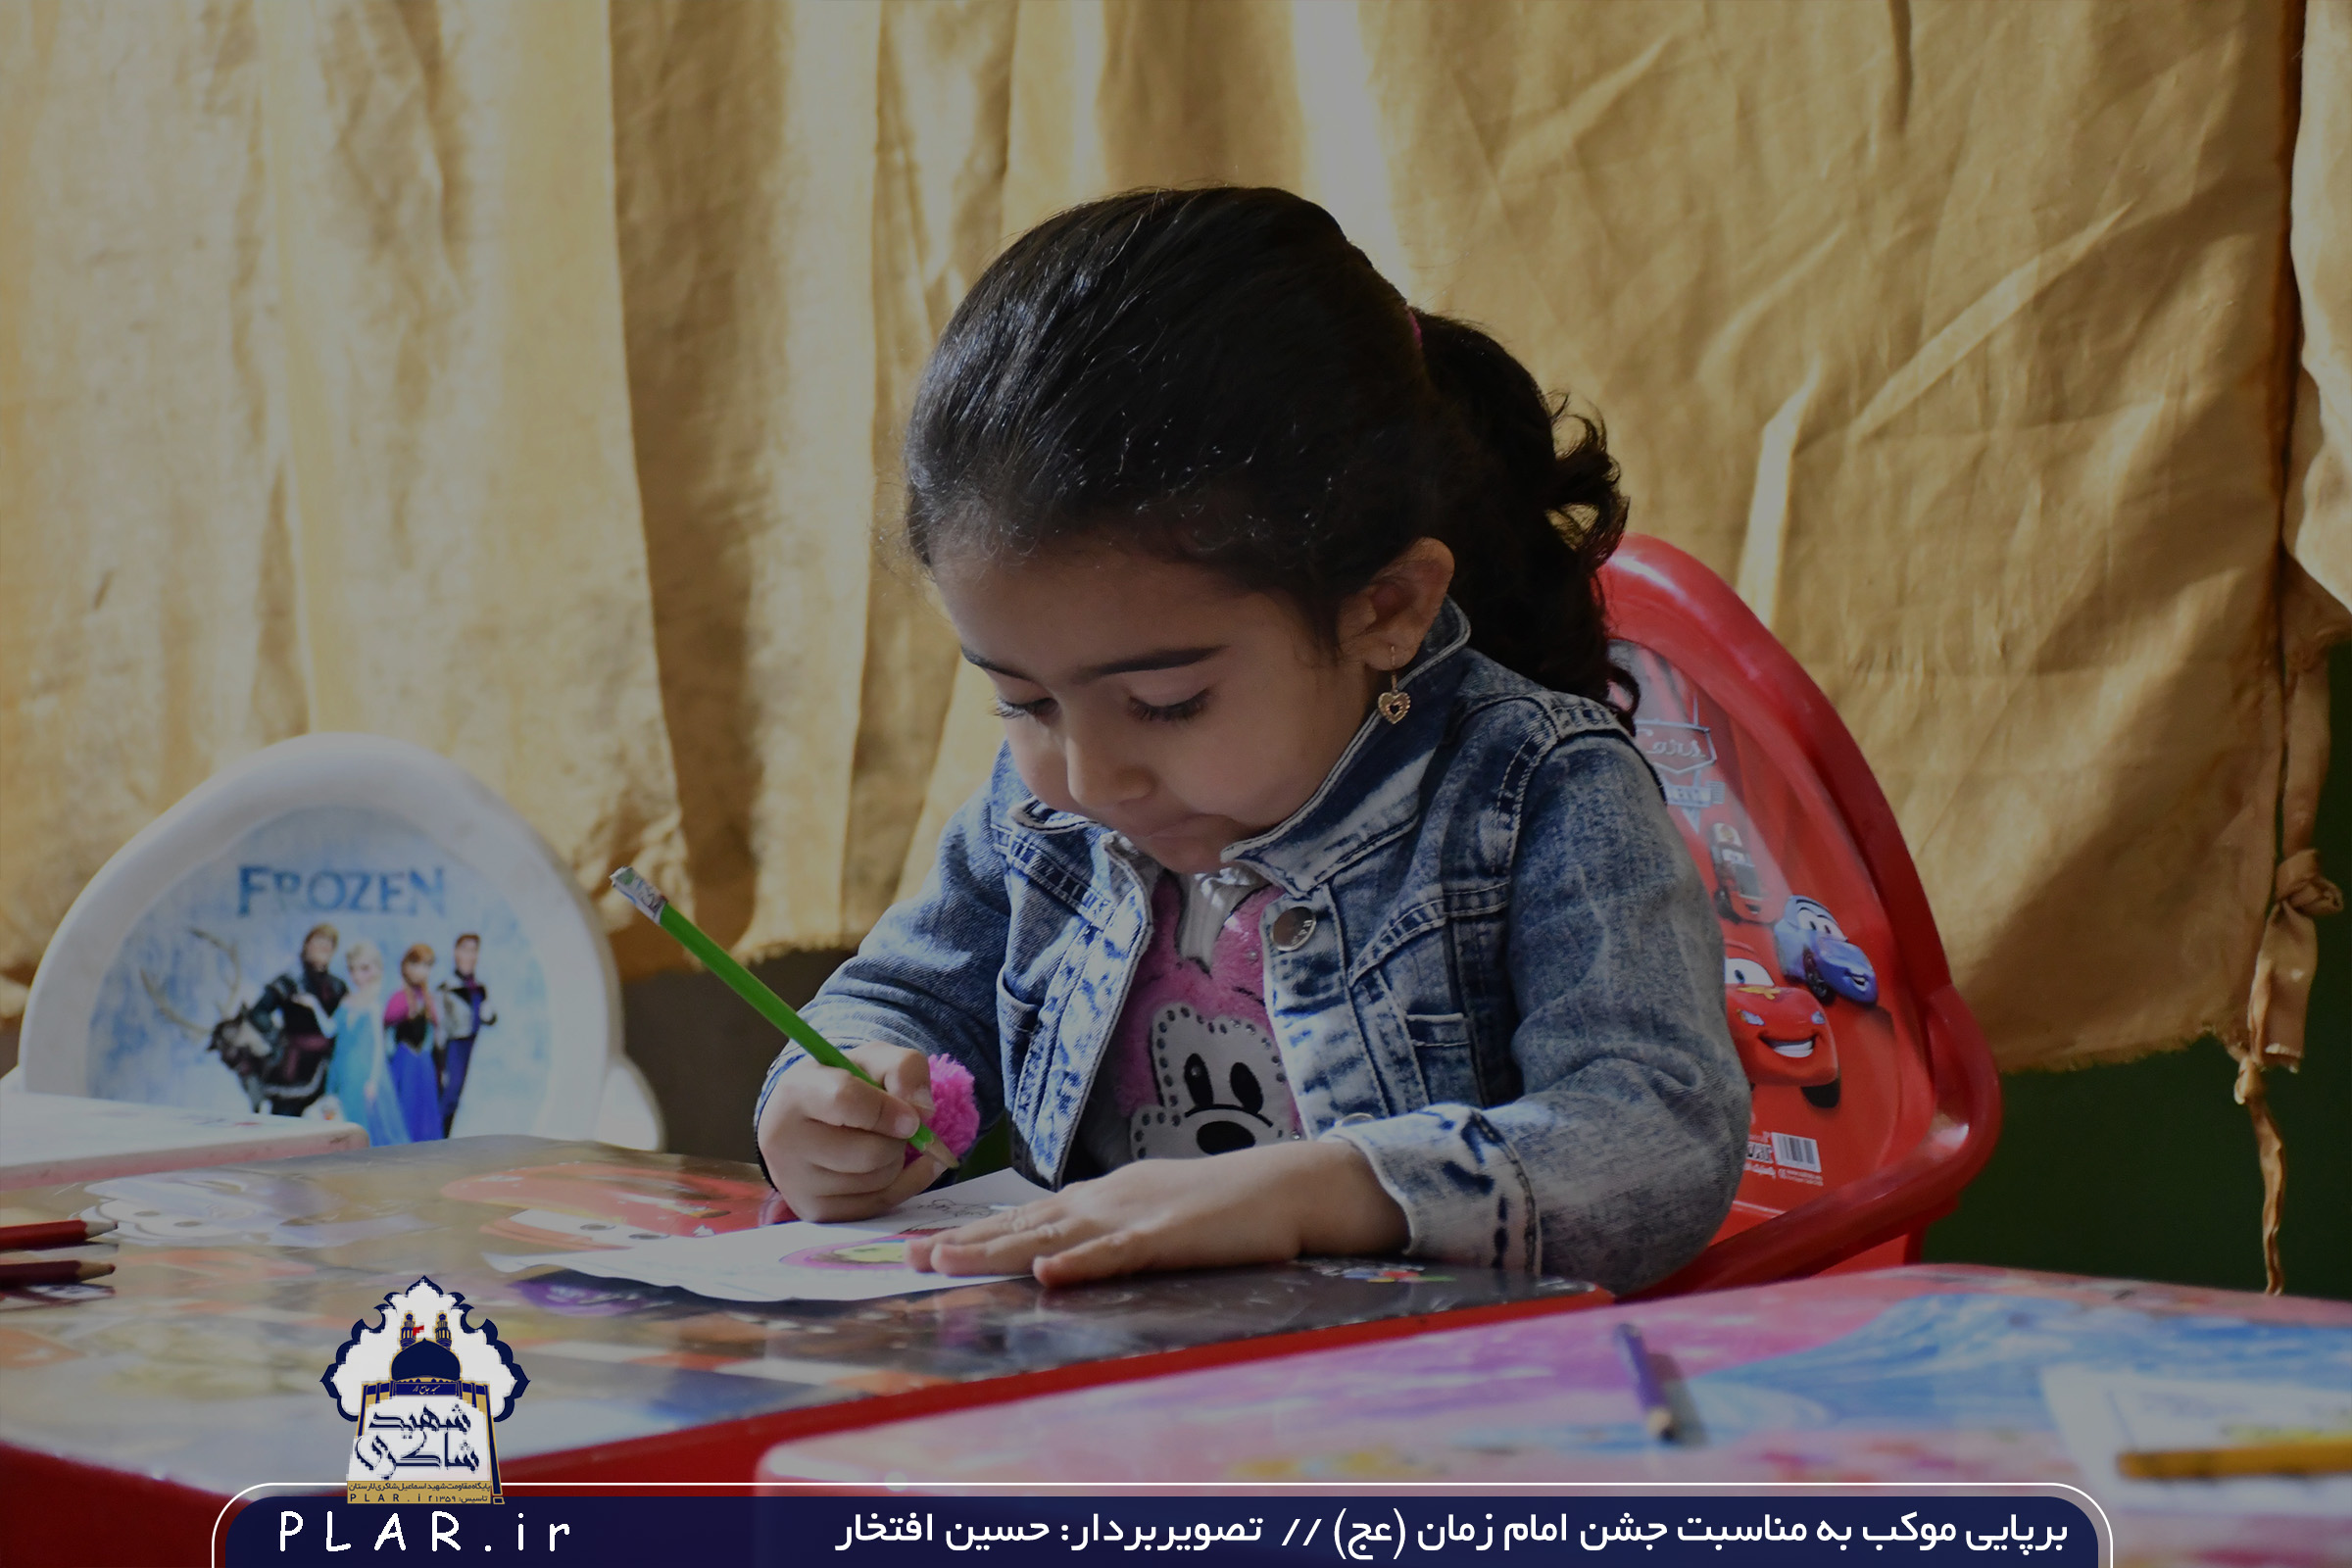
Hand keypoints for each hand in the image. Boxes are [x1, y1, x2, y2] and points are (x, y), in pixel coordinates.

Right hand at [757, 1043, 947, 1220]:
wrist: (807, 1118)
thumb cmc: (844, 1083)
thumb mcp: (873, 1059)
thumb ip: (904, 1068)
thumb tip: (923, 1110)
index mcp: (795, 1092)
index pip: (846, 1101)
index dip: (889, 1110)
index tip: (912, 1116)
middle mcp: (784, 1141)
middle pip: (870, 1153)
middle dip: (897, 1140)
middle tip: (895, 1126)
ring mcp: (795, 1183)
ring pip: (877, 1181)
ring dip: (896, 1161)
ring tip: (881, 1141)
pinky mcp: (813, 1211)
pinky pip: (878, 1205)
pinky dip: (903, 1185)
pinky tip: (905, 1166)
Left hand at [906, 1139, 1409, 1286]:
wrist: (1288, 1185)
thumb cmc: (1227, 1204)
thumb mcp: (1155, 1212)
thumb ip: (1110, 1231)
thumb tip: (1066, 1249)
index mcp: (1102, 1196)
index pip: (1026, 1216)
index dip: (975, 1231)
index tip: (926, 1245)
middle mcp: (1105, 1199)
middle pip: (1023, 1223)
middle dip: (965, 1242)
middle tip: (909, 1258)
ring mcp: (1134, 1215)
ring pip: (1053, 1235)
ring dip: (997, 1250)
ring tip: (947, 1263)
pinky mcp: (1168, 1235)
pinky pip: (1116, 1252)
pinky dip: (1079, 1262)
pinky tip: (1046, 1271)